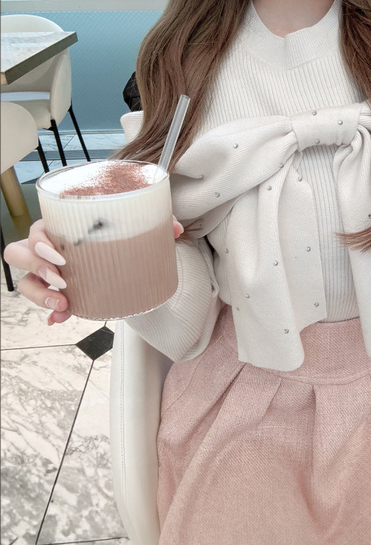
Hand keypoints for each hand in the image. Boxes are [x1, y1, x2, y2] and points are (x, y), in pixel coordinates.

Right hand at [3, 216, 183, 325]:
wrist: (126, 263)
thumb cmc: (120, 240)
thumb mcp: (136, 230)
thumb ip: (155, 225)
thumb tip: (175, 229)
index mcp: (62, 227)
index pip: (38, 228)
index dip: (40, 240)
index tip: (60, 255)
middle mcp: (49, 250)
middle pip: (20, 253)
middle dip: (36, 266)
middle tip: (62, 279)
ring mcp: (49, 273)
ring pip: (26, 281)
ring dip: (39, 292)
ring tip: (62, 303)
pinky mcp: (59, 293)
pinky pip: (45, 305)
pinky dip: (52, 314)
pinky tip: (61, 319)